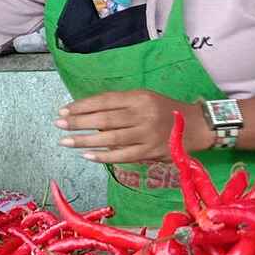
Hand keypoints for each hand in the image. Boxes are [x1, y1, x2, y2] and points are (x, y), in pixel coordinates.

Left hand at [54, 89, 215, 163]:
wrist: (196, 126)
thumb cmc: (164, 109)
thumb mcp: (144, 98)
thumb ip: (120, 105)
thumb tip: (88, 112)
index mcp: (138, 97)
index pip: (104, 101)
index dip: (82, 106)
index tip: (63, 110)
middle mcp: (141, 114)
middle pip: (103, 119)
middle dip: (78, 122)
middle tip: (59, 125)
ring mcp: (146, 134)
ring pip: (109, 138)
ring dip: (84, 141)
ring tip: (66, 141)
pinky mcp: (150, 152)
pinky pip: (122, 156)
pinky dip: (103, 156)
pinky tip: (88, 155)